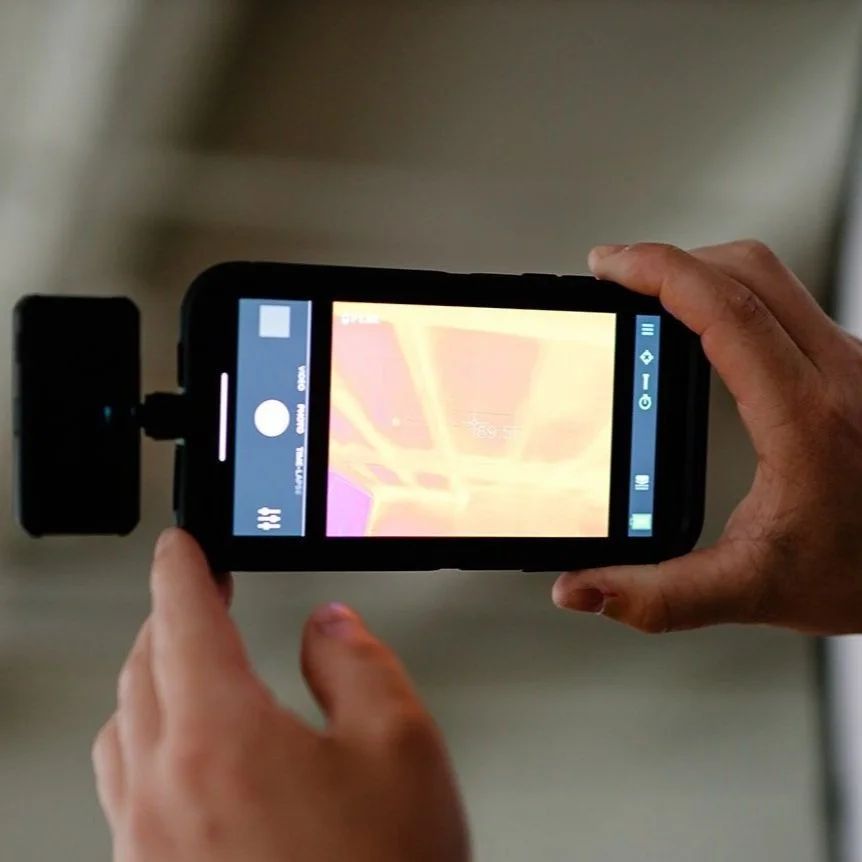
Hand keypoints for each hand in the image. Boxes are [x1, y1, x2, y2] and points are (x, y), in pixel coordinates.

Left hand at [92, 529, 469, 861]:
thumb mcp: (402, 747)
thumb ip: (360, 664)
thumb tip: (329, 629)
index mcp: (222, 739)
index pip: (184, 619)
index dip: (183, 567)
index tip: (182, 544)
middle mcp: (165, 791)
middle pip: (143, 669)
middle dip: (169, 617)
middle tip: (199, 592)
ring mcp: (147, 845)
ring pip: (122, 728)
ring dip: (149, 676)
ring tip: (184, 659)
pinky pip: (124, 787)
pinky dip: (145, 740)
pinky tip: (178, 749)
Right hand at [553, 240, 861, 634]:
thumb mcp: (755, 590)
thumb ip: (660, 598)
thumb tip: (582, 590)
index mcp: (806, 418)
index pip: (726, 311)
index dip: (658, 273)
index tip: (610, 267)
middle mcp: (838, 374)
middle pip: (747, 271)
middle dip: (669, 259)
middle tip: (615, 273)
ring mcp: (850, 364)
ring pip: (771, 278)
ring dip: (702, 271)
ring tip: (649, 293)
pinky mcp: (852, 367)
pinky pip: (786, 301)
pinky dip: (730, 293)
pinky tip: (702, 325)